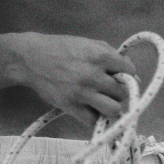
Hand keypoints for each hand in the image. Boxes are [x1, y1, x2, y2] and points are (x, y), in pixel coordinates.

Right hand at [5, 33, 140, 120]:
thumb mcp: (88, 43)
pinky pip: (93, 120)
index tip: (119, 76)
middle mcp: (93, 75)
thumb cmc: (60, 49)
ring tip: (103, 102)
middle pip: (123, 92)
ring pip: (113, 110)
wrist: (30, 58)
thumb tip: (133, 75)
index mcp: (100, 56)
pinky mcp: (70, 106)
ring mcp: (82, 93)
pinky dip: (94, 116)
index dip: (127, 74)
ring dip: (110, 107)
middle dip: (118, 91)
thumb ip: (111, 56)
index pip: (130, 71)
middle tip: (108, 89)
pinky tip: (89, 108)